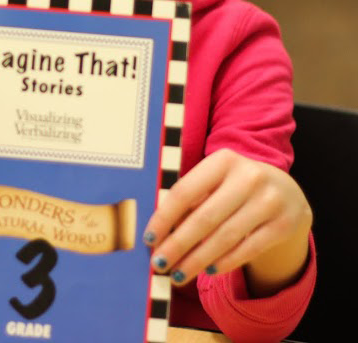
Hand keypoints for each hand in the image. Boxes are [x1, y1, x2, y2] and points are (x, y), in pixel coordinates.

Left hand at [143, 149, 312, 294]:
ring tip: (178, 274)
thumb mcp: (216, 181)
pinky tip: (209, 271)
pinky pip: (248, 249)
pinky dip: (226, 262)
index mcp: (223, 160)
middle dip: (178, 245)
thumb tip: (158, 234)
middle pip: (204, 218)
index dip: (164, 218)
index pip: (185, 191)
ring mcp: (270, 200)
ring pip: (225, 237)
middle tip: (159, 264)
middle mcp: (248, 177)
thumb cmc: (236, 187)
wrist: (287, 192)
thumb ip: (191, 199)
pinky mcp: (284, 224)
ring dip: (198, 259)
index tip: (148, 239)